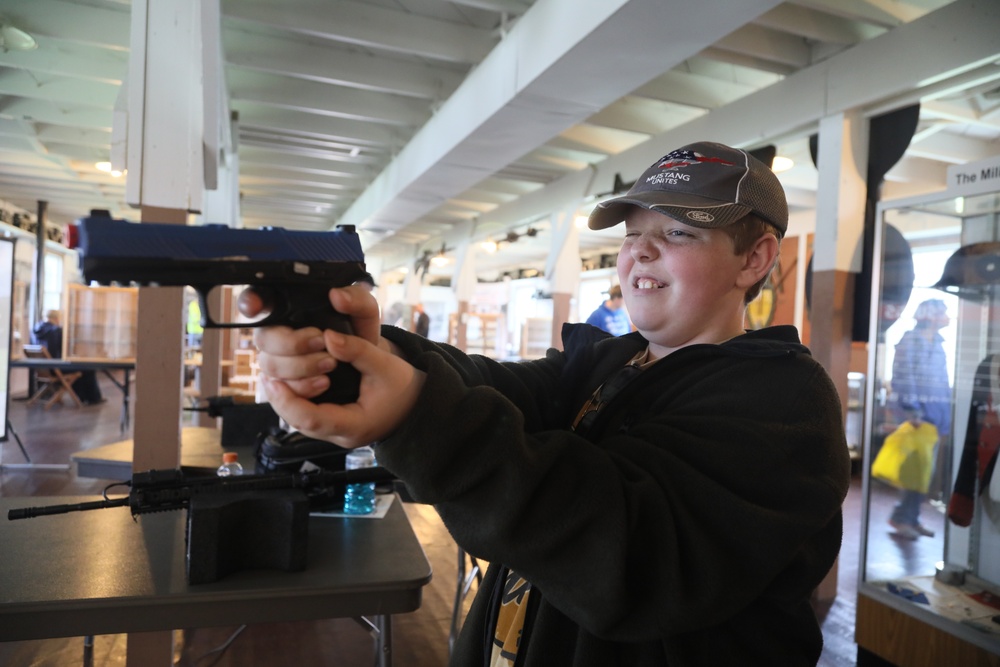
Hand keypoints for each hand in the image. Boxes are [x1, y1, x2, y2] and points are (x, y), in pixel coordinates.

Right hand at [239, 284, 387, 399]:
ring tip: (331, 364)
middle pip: (263, 337)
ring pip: (270, 365)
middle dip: (292, 342)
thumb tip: (336, 295)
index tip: (254, 308)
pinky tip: (323, 382)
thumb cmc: (357, 336)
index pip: (260, 300)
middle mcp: (277, 333)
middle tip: (321, 342)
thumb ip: (356, 299)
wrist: (364, 369)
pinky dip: (302, 387)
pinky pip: (280, 389)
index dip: (250, 301)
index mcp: (291, 308)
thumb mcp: (364, 314)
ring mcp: (276, 360)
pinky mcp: (282, 384)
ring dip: (301, 366)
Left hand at [260, 329, 424, 446]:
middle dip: (280, 399)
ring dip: (286, 399)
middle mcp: (341, 434)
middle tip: (267, 374)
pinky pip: (306, 417)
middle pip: (298, 422)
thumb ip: (357, 350)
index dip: (289, 400)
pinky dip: (295, 400)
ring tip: (273, 376)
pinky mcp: (334, 424)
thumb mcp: (386, 365)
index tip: (275, 379)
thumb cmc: (405, 388)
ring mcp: (336, 432)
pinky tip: (287, 382)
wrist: (417, 405)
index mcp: (355, 425)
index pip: (311, 420)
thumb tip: (328, 336)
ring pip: (299, 422)